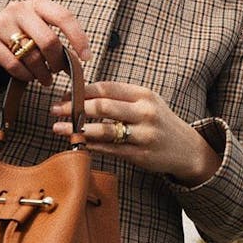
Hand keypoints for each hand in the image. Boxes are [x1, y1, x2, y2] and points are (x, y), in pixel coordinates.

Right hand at [0, 0, 91, 86]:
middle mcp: (19, 10)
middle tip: (57, 71)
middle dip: (57, 62)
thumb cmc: (20, 35)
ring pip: (32, 56)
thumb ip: (56, 39)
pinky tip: (28, 76)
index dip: (78, 38)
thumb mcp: (38, 29)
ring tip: (44, 78)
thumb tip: (79, 61)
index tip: (86, 57)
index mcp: (37, 4)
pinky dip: (25, 76)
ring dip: (42, 74)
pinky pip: (15, 66)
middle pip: (49, 41)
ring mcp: (1, 24)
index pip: (64, 17)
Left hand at [51, 82, 221, 185]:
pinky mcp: (140, 155)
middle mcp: (145, 112)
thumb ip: (120, 98)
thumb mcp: (146, 103)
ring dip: (77, 130)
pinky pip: (109, 149)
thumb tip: (82, 94)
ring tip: (59, 129)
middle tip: (56, 110)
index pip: (106, 88)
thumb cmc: (160, 122)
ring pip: (103, 130)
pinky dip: (90, 146)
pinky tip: (76, 143)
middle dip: (74, 107)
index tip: (64, 95)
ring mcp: (143, 135)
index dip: (81, 91)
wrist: (187, 149)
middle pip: (102, 106)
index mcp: (143, 95)